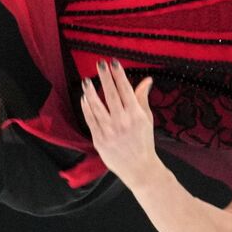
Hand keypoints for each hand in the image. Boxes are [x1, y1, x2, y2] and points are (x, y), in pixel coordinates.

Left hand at [79, 59, 158, 184]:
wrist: (139, 168)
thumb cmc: (143, 142)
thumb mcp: (147, 119)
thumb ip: (143, 98)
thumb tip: (147, 79)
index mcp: (136, 115)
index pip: (126, 89)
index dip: (119, 75)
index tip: (113, 63)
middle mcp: (122, 121)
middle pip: (111, 95)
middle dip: (105, 77)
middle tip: (99, 64)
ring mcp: (109, 131)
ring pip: (97, 107)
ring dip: (91, 92)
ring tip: (87, 80)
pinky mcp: (99, 140)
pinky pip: (90, 120)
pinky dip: (86, 108)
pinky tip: (84, 98)